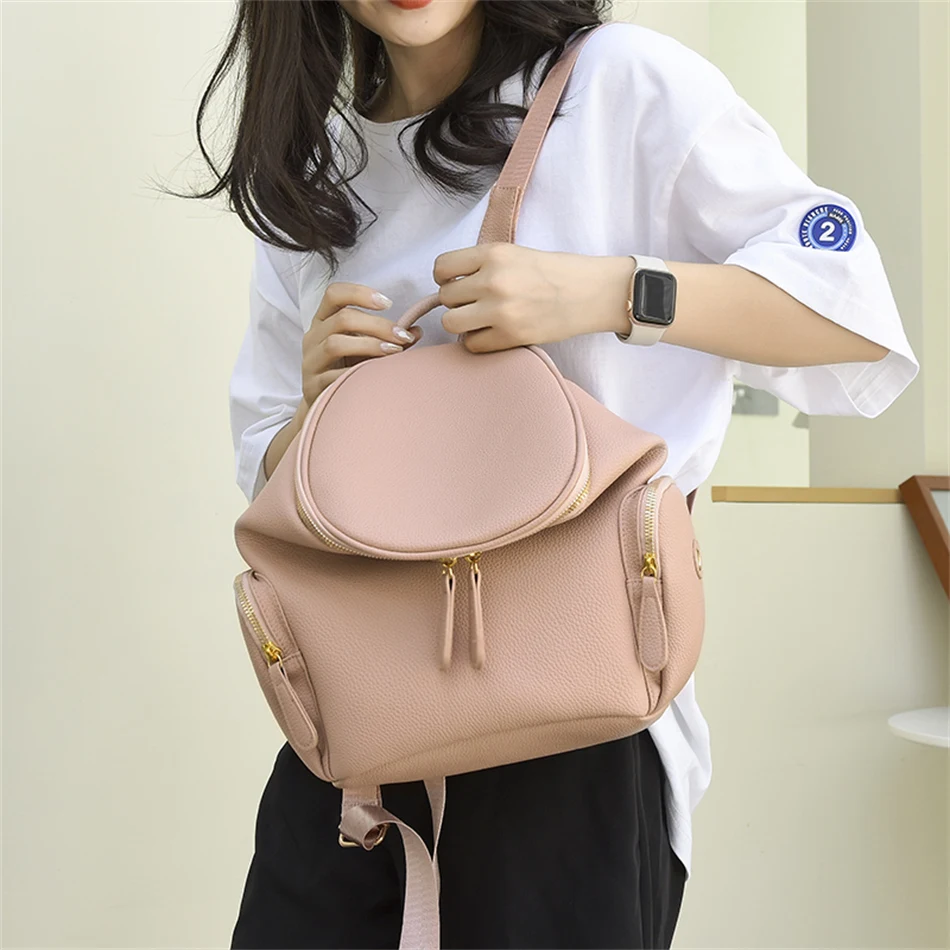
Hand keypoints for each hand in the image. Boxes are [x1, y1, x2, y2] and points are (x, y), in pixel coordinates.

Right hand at [300, 282, 420, 410]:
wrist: (322, 404)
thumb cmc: (346, 369)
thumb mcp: (364, 348)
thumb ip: (388, 338)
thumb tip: (416, 331)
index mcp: (323, 321)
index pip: (334, 294)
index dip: (360, 293)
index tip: (388, 303)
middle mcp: (313, 337)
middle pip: (342, 319)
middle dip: (378, 325)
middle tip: (402, 336)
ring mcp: (310, 361)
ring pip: (335, 344)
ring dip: (369, 345)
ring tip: (394, 352)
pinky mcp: (312, 386)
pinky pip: (333, 376)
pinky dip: (356, 373)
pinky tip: (375, 376)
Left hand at [433, 244, 634, 351]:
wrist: (591, 293)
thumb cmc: (556, 272)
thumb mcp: (516, 253)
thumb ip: (483, 265)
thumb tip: (451, 285)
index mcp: (494, 254)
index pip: (442, 267)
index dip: (445, 278)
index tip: (457, 283)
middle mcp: (493, 281)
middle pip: (445, 298)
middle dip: (457, 302)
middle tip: (475, 303)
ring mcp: (500, 311)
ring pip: (451, 323)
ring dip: (462, 324)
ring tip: (480, 320)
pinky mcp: (510, 337)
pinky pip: (472, 345)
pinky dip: (479, 341)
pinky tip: (494, 333)